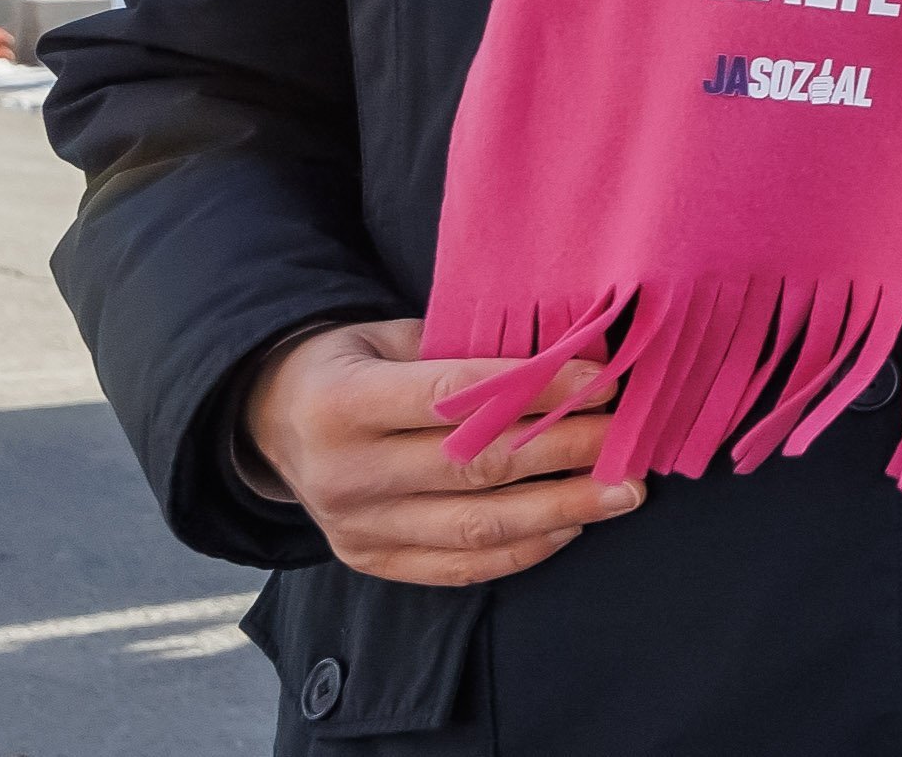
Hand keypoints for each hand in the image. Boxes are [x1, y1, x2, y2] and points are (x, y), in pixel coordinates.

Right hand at [238, 319, 640, 587]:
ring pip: (475, 528)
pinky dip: (522, 551)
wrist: (274, 421)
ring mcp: (355, 528)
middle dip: (563, 452)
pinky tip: (572, 526)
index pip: (452, 397)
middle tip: (627, 440)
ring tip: (621, 492)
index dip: (532, 390)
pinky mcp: (370, 561)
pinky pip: (458, 567)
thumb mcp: (390, 335)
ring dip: (561, 511)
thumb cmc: (352, 364)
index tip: (599, 382)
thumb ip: (464, 350)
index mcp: (343, 404)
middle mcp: (344, 474)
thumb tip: (569, 358)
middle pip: (473, 468)